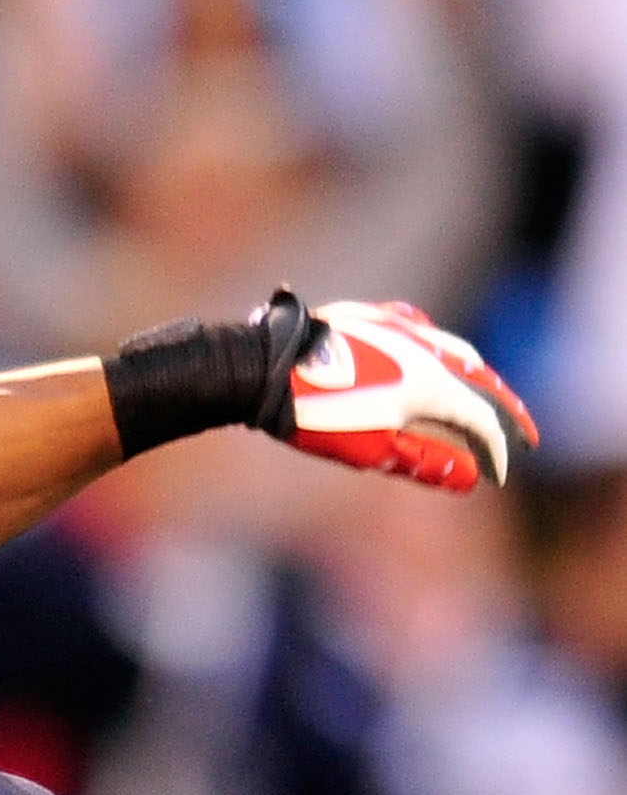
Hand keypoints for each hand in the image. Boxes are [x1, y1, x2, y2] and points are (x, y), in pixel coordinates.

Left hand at [270, 296, 536, 493]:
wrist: (268, 368)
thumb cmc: (316, 419)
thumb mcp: (373, 450)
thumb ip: (427, 461)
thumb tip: (471, 476)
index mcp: (433, 386)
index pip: (483, 420)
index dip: (498, 449)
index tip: (501, 474)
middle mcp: (429, 350)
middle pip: (484, 381)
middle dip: (508, 409)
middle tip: (526, 431)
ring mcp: (405, 329)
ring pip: (458, 352)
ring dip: (481, 379)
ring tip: (490, 399)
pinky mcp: (379, 318)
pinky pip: (426, 334)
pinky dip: (444, 354)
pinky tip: (439, 361)